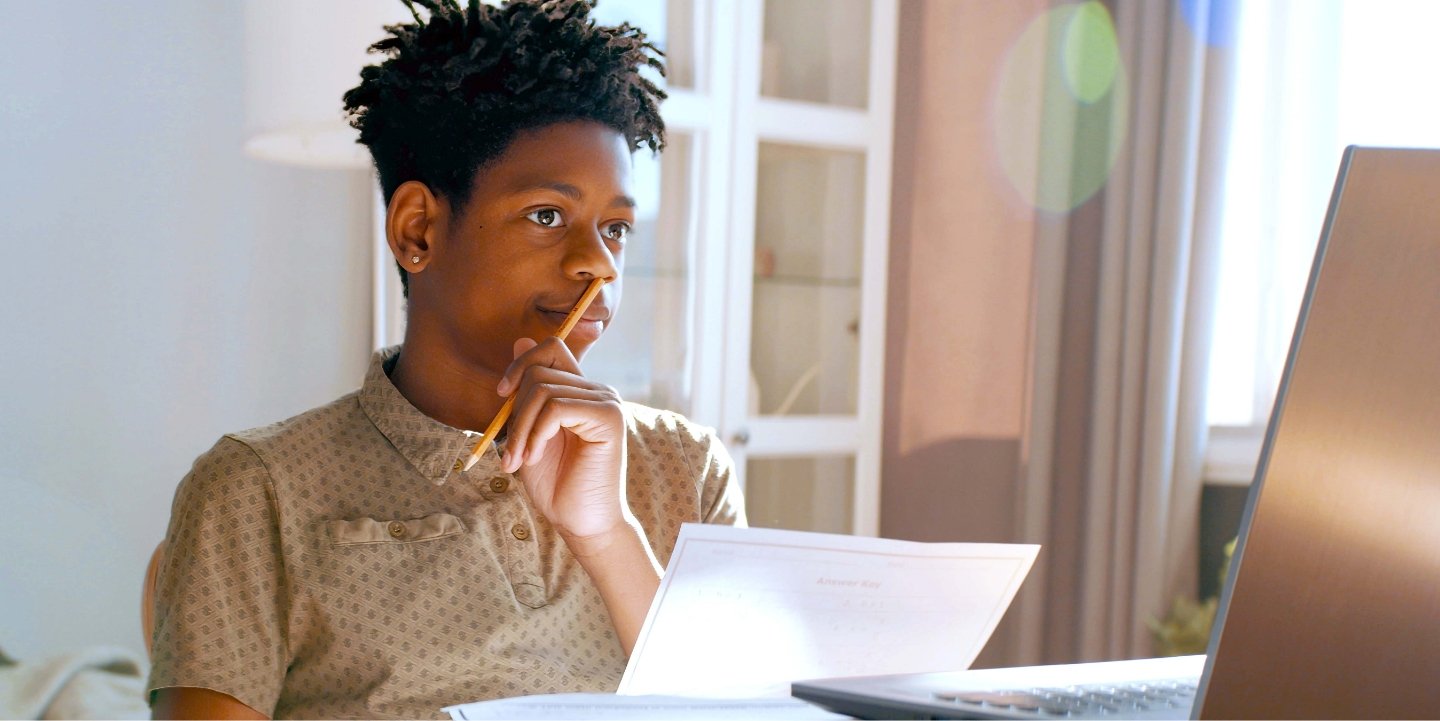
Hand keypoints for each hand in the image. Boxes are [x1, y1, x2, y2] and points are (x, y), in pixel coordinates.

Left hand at [495, 337, 628, 540]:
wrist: (581, 521)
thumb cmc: (556, 483)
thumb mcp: (528, 432)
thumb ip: (525, 393)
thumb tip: (520, 339)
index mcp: (580, 390)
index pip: (551, 348)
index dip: (521, 362)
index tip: (502, 394)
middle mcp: (597, 390)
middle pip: (540, 369)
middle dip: (514, 410)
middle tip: (508, 451)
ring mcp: (606, 402)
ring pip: (544, 389)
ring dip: (520, 428)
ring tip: (518, 460)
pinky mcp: (609, 418)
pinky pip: (557, 408)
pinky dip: (536, 433)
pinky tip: (534, 456)